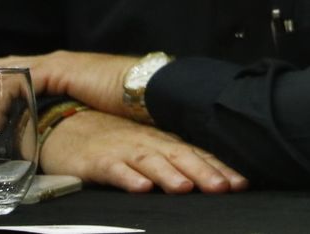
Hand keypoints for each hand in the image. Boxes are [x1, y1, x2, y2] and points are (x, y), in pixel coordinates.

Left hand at [0, 51, 132, 115]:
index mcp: (60, 67)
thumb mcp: (89, 106)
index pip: (13, 70)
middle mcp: (52, 60)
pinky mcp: (55, 70)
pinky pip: (14, 85)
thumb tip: (53, 125)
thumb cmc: (127, 101)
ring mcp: (53, 62)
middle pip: (0, 69)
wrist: (148, 86)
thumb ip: (68, 108)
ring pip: (1, 76)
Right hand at [40, 108, 247, 193]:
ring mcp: (124, 150)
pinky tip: (140, 187)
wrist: (68, 123)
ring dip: (169, 175)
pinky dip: (127, 177)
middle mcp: (149, 144)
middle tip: (226, 188)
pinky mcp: (98, 161)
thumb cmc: (112, 140)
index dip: (220, 168)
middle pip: (182, 157)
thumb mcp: (148, 149)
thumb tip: (206, 177)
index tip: (241, 183)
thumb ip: (173, 161)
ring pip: (151, 162)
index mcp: (164, 142)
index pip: (198, 155)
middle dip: (205, 172)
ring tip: (185, 188)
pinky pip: (114, 170)